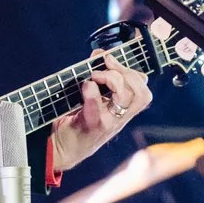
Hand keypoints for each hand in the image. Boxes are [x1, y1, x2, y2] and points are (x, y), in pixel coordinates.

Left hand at [48, 50, 151, 171]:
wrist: (61, 149)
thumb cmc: (76, 120)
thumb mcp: (91, 98)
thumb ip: (98, 77)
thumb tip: (99, 53)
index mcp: (123, 110)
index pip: (143, 91)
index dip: (133, 72)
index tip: (112, 59)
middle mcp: (120, 117)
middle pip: (141, 94)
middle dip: (126, 73)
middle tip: (105, 66)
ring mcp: (108, 123)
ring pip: (127, 99)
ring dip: (112, 80)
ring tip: (95, 76)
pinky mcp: (92, 126)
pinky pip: (98, 108)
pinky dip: (92, 93)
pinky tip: (85, 86)